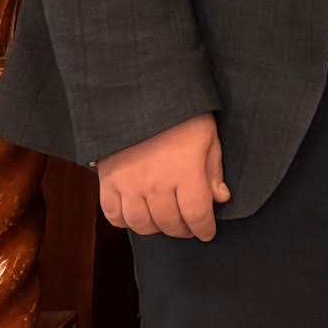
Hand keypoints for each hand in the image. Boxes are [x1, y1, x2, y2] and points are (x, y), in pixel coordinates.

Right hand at [97, 114, 228, 239]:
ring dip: (156, 228)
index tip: (207, 232)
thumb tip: (220, 198)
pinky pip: (113, 215)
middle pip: (170, 223)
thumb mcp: (208, 136)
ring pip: (142, 225)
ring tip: (165, 222)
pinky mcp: (107, 182)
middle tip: (189, 227)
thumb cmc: (181, 113)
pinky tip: (137, 215)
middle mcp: (157, 185)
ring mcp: (129, 186)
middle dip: (183, 229)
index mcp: (186, 173)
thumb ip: (213, 171)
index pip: (197, 215)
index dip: (204, 228)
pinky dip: (126, 221)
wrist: (140, 94)